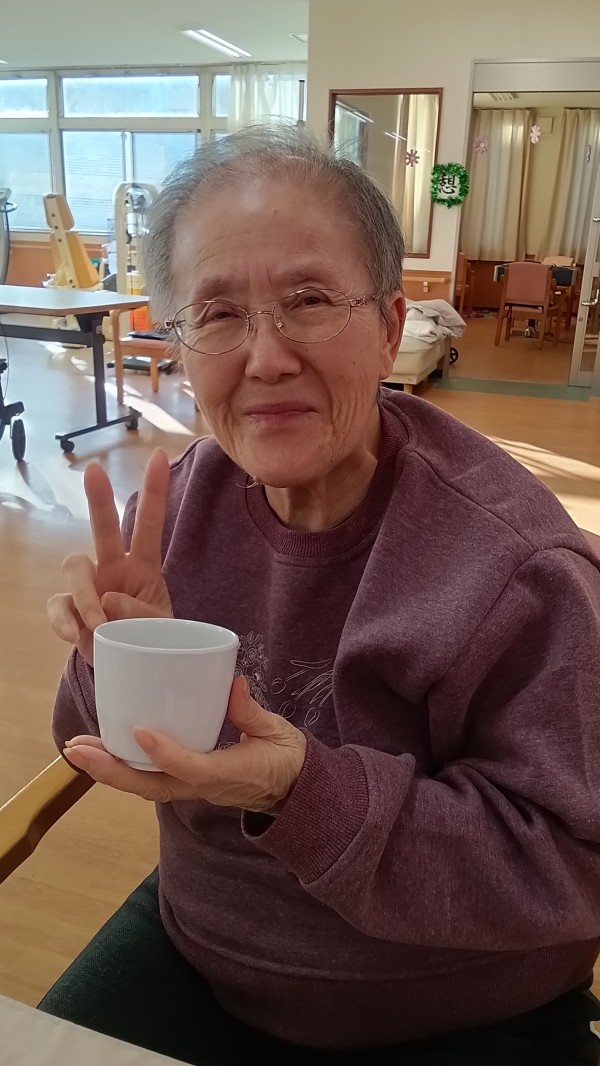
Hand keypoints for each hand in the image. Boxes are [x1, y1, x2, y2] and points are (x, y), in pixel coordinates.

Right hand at [47, 450, 172, 664]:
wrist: (128, 668)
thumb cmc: (150, 642)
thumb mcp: (161, 632)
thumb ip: (142, 617)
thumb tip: (108, 599)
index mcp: (143, 567)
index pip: (148, 524)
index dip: (154, 491)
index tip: (159, 456)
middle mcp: (113, 568)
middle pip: (102, 528)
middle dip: (99, 499)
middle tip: (94, 471)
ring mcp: (88, 587)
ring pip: (76, 566)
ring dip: (85, 595)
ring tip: (100, 625)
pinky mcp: (69, 610)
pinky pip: (59, 605)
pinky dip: (65, 621)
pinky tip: (78, 636)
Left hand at [63, 676, 306, 812]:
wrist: (295, 792)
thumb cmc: (288, 760)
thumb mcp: (278, 732)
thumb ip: (251, 711)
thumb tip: (232, 682)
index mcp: (228, 774)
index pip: (191, 767)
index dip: (164, 752)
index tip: (139, 730)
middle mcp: (203, 786)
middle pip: (149, 785)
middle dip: (110, 769)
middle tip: (76, 749)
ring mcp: (193, 788)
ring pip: (143, 785)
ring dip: (109, 769)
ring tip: (76, 750)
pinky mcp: (188, 781)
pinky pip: (150, 779)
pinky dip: (124, 767)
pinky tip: (104, 751)